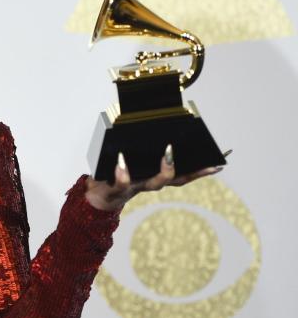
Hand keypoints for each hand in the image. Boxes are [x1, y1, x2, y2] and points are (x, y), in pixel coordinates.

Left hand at [84, 144, 223, 211]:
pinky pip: (121, 182)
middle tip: (209, 163)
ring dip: (164, 170)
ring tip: (169, 154)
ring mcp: (136, 186)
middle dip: (196, 172)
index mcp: (156, 175)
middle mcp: (150, 183)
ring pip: (154, 183)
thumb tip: (158, 122)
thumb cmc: (117, 173)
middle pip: (177, 180)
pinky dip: (123, 173)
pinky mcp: (116, 188)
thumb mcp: (133, 159)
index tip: (220, 163)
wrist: (96, 195)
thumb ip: (144, 145)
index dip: (203, 170)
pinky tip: (122, 162)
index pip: (185, 173)